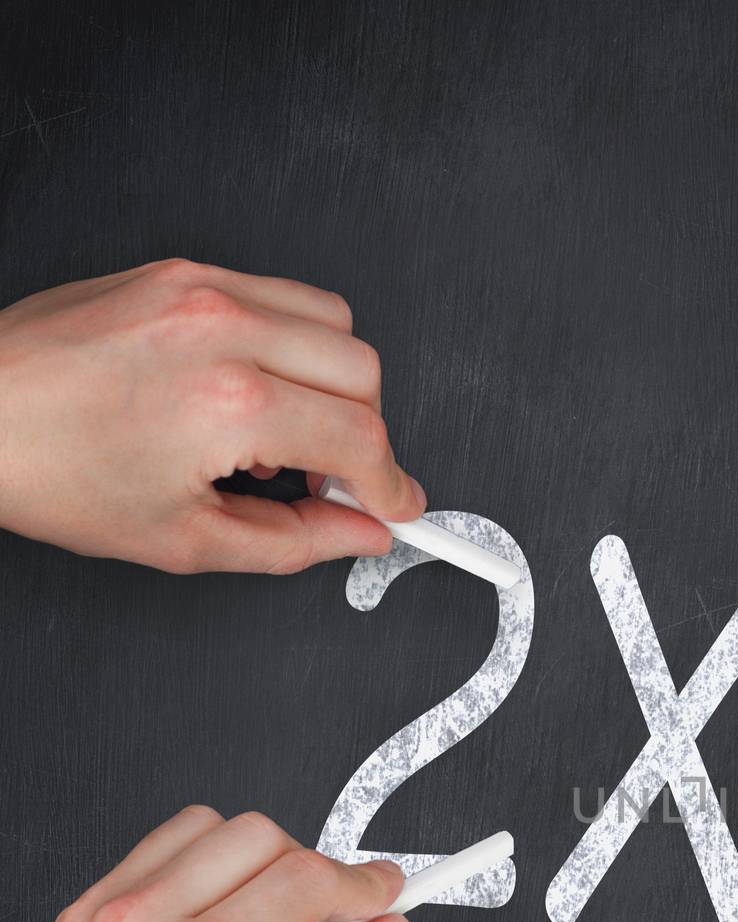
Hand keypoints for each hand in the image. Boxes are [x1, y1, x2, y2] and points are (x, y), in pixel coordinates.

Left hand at [0, 259, 424, 572]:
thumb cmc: (49, 470)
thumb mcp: (185, 539)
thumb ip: (296, 541)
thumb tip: (357, 535)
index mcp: (227, 403)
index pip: (362, 439)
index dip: (391, 486)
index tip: (395, 506)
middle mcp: (221, 330)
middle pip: (364, 373)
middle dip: (365, 435)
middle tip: (332, 480)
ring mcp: (200, 290)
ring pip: (336, 323)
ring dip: (335, 383)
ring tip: (289, 431)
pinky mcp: (181, 272)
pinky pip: (281, 295)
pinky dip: (292, 345)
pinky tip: (254, 390)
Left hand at [0, 807, 408, 921]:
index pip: (308, 876)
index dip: (362, 884)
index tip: (383, 896)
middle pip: (260, 835)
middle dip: (309, 871)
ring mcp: (98, 914)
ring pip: (205, 827)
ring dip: (252, 863)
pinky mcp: (72, 921)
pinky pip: (153, 856)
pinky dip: (199, 875)